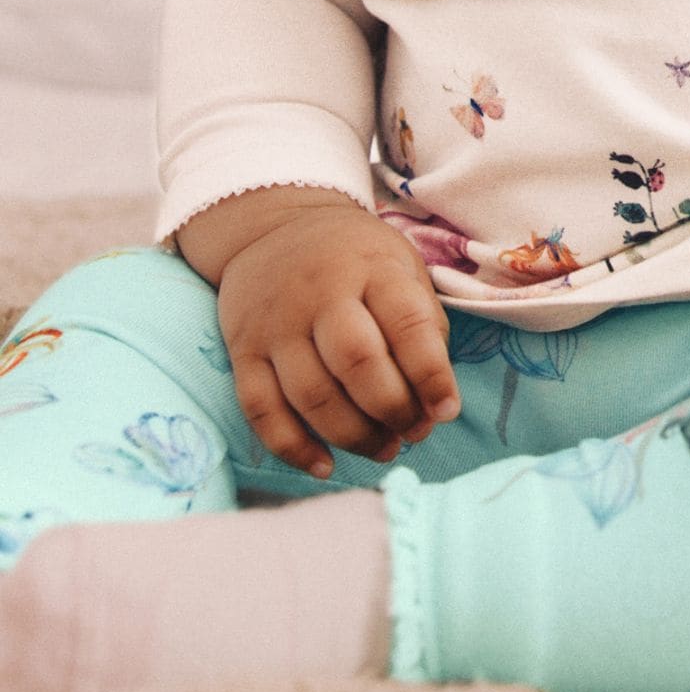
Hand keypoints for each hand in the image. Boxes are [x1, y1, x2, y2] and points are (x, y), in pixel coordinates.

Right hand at [215, 207, 462, 478]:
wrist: (274, 226)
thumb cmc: (356, 258)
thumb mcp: (401, 266)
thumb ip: (423, 326)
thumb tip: (434, 406)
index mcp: (373, 267)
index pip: (406, 322)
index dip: (430, 374)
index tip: (446, 411)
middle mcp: (321, 293)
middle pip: (356, 362)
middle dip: (391, 410)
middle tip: (412, 433)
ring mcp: (276, 323)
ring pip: (310, 394)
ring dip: (352, 435)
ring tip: (383, 449)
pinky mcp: (242, 350)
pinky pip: (261, 409)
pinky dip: (293, 447)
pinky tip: (325, 464)